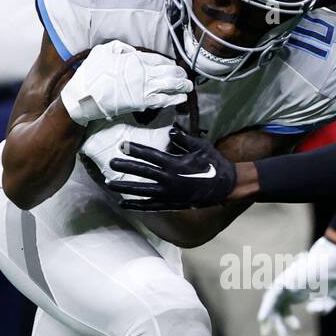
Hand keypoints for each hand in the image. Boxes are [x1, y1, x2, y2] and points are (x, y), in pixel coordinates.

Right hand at [59, 40, 191, 125]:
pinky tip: (182, 98)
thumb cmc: (91, 74)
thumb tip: (133, 51)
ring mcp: (144, 89)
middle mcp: (143, 73)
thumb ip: (121, 48)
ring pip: (170, 86)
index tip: (173, 65)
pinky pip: (163, 101)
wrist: (84, 97)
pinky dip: (175, 99)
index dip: (169, 63)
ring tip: (188, 86)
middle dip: (180, 74)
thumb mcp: (104, 50)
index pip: (159, 59)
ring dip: (182, 86)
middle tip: (185, 76)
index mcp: (135, 59)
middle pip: (170, 72)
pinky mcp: (142, 104)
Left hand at [105, 126, 235, 210]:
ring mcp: (169, 194)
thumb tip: (170, 130)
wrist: (225, 186)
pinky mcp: (171, 204)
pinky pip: (150, 206)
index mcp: (175, 164)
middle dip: (125, 167)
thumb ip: (184, 138)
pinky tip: (124, 204)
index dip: (135, 150)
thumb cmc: (214, 164)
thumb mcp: (201, 146)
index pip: (150, 155)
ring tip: (110, 185)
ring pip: (142, 191)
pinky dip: (137, 205)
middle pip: (142, 172)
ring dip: (125, 187)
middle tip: (111, 163)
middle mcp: (169, 180)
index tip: (122, 145)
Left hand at [257, 236, 335, 335]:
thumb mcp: (335, 296)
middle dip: (275, 324)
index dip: (287, 321)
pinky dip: (266, 307)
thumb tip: (309, 310)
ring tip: (266, 335)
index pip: (285, 309)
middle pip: (275, 308)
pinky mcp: (287, 278)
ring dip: (267, 319)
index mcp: (299, 292)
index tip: (296, 329)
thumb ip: (324, 306)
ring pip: (270, 302)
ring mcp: (287, 282)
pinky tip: (261, 319)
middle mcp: (290, 288)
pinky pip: (271, 294)